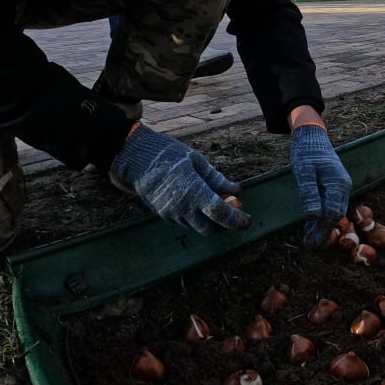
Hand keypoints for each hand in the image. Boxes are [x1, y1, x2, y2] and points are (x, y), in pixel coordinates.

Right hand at [112, 125, 248, 234]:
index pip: (220, 214)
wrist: (137, 160)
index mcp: (193, 191)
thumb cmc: (169, 155)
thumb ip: (216, 178)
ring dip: (210, 221)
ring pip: (197, 227)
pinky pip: (185, 221)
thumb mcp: (196, 161)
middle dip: (224, 226)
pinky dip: (196, 217)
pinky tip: (198, 202)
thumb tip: (236, 190)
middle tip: (233, 213)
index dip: (237, 220)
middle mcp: (182, 208)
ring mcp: (171, 214)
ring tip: (216, 203)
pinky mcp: (163, 214)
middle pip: (210, 229)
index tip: (247, 219)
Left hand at [291, 124, 351, 241]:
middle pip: (336, 214)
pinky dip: (324, 215)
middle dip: (323, 230)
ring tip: (309, 236)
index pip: (332, 213)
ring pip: (335, 210)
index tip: (311, 241)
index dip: (322, 229)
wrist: (312, 136)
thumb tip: (312, 215)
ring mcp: (342, 185)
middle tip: (309, 243)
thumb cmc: (306, 152)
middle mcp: (343, 186)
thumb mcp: (303, 171)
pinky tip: (312, 221)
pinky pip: (333, 204)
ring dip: (323, 224)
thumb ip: (309, 192)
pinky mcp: (336, 185)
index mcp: (337, 183)